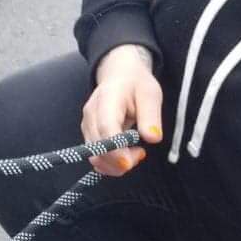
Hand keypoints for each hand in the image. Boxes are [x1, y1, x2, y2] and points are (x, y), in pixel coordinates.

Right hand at [81, 45, 163, 176]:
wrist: (120, 76)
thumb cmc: (136, 84)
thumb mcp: (150, 94)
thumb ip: (151, 116)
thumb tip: (153, 138)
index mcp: (107, 99)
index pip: (106, 129)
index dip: (115, 149)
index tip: (129, 162)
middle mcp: (91, 114)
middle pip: (98, 148)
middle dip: (120, 161)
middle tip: (141, 153)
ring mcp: (87, 126)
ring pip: (95, 157)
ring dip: (116, 165)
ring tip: (136, 153)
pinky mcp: (89, 135)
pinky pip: (96, 158)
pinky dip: (111, 164)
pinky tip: (126, 155)